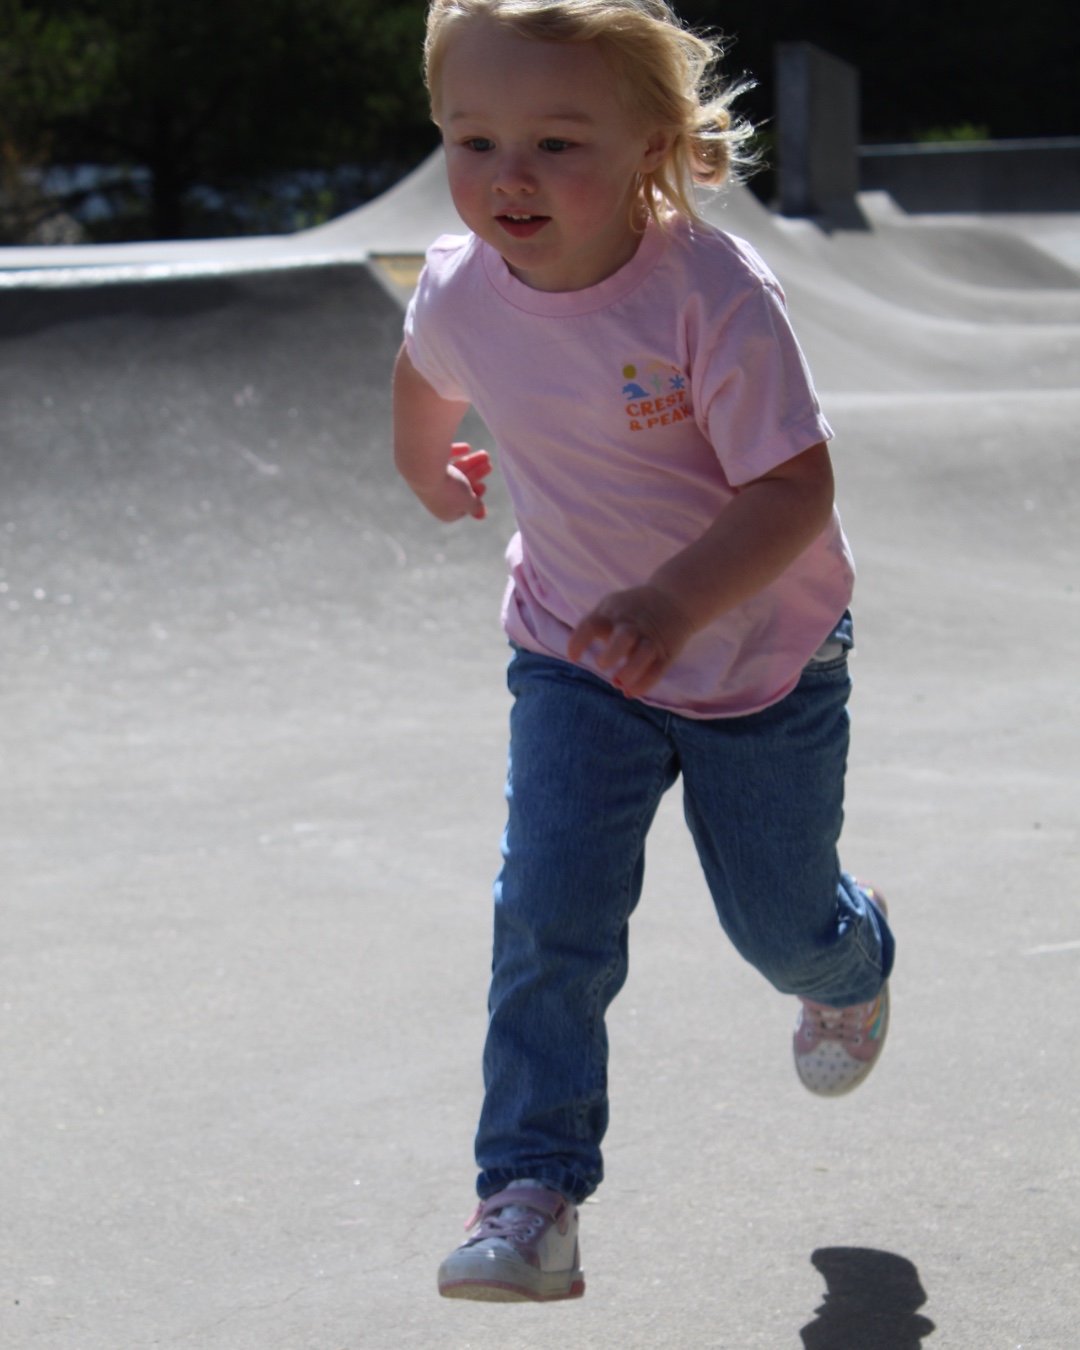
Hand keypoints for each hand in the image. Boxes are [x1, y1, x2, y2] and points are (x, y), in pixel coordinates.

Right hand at [413, 442, 490, 521]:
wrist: (424, 467)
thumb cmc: (449, 488)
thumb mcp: (468, 500)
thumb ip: (475, 507)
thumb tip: (481, 515)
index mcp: (443, 511)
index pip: (462, 506)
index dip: (474, 496)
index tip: (483, 485)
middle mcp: (434, 497)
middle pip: (459, 486)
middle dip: (476, 475)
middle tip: (489, 465)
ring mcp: (428, 480)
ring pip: (453, 471)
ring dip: (471, 462)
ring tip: (485, 454)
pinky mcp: (424, 463)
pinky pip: (442, 458)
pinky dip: (455, 452)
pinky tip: (467, 447)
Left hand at [567, 584, 695, 698]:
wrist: (675, 598)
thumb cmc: (633, 609)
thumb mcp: (612, 606)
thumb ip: (594, 627)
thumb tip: (576, 657)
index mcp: (613, 613)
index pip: (592, 625)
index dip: (579, 641)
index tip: (573, 657)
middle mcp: (633, 624)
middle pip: (624, 637)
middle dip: (612, 654)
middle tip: (602, 665)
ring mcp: (651, 638)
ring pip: (643, 655)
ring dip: (630, 672)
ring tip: (618, 683)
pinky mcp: (667, 652)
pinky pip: (657, 670)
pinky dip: (643, 684)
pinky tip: (630, 691)